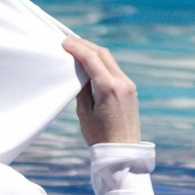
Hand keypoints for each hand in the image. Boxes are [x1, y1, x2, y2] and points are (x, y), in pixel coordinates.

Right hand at [63, 33, 140, 147]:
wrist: (122, 152)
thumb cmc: (100, 137)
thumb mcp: (84, 113)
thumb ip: (82, 88)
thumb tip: (80, 71)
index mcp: (109, 88)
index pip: (92, 58)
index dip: (77, 47)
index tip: (64, 43)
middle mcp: (122, 83)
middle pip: (102, 54)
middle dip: (85, 45)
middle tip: (69, 42)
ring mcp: (128, 85)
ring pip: (109, 60)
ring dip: (93, 52)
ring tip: (78, 50)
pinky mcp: (130, 90)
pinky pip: (114, 69)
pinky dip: (101, 62)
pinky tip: (91, 63)